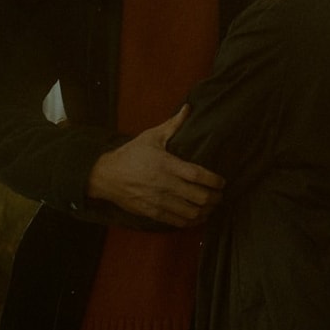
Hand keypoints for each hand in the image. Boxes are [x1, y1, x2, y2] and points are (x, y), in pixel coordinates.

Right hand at [85, 106, 224, 225]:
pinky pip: (178, 222)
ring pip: (191, 213)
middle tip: (221, 194)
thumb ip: (173, 124)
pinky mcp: (153, 213)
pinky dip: (192, 221)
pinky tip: (198, 216)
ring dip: (206, 211)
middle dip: (215, 198)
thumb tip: (188, 108)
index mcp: (166, 164)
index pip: (197, 175)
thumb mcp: (151, 136)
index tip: (223, 181)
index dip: (214, 180)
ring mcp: (159, 201)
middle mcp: (164, 184)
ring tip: (212, 206)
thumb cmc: (131, 154)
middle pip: (199, 197)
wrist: (106, 176)